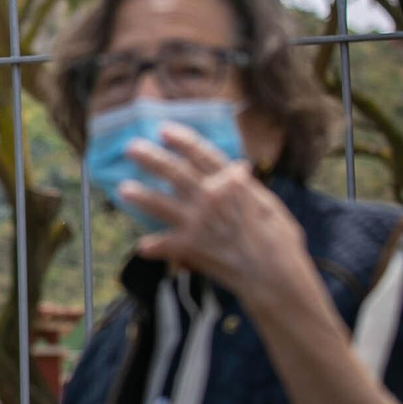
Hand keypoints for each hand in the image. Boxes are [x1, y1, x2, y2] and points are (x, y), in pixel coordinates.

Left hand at [119, 123, 307, 296]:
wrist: (274, 274)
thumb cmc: (279, 240)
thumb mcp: (270, 204)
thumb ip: (248, 187)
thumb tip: (239, 167)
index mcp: (232, 183)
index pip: (202, 155)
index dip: (182, 140)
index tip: (164, 129)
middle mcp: (210, 197)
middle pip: (175, 172)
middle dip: (151, 159)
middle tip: (131, 147)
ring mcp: (198, 221)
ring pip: (161, 204)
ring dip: (141, 196)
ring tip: (123, 189)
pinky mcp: (190, 246)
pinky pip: (165, 245)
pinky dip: (154, 247)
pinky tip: (142, 247)